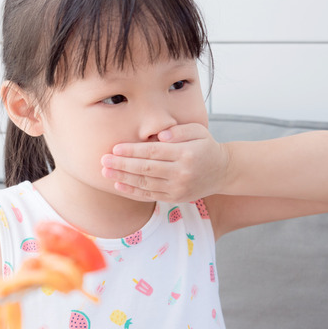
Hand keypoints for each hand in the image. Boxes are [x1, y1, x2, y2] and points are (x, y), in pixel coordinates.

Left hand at [100, 123, 229, 202]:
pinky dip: (133, 192)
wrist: (223, 171)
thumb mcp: (198, 131)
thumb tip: (160, 136)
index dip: (133, 151)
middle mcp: (182, 173)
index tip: (115, 148)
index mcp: (186, 153)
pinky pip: (150, 195)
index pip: (154, 152)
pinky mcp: (175, 198)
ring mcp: (178, 188)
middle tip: (104, 160)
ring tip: (106, 173)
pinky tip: (119, 185)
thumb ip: (179, 131)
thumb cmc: (206, 146)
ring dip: (123, 179)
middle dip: (122, 165)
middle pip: (146, 169)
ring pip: (146, 184)